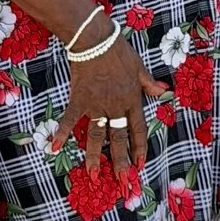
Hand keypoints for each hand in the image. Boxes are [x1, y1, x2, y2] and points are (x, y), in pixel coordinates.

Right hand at [50, 34, 171, 181]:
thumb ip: (149, 83)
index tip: (141, 164)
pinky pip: (70, 119)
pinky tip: (55, 147)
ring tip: (94, 176)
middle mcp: (116, 106)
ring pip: (97, 136)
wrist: (95, 39)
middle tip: (122, 181)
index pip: (138, 129)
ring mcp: (97, 105)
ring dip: (94, 157)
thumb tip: (164, 92)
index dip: (140, 147)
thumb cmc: (118, 50)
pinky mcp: (80, 100)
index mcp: (132, 99)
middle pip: (119, 138)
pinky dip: (62, 132)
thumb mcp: (139, 65)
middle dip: (121, 161)